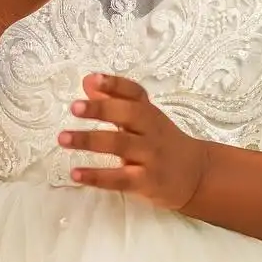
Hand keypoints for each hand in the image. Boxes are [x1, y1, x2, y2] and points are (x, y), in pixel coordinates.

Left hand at [61, 74, 208, 210]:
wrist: (198, 176)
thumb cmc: (162, 144)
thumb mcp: (144, 120)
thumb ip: (115, 101)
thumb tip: (86, 81)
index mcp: (150, 114)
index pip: (135, 93)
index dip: (114, 85)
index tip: (92, 79)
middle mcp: (152, 131)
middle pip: (129, 114)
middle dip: (101, 109)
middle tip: (74, 107)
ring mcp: (151, 157)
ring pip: (120, 145)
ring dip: (90, 140)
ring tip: (63, 138)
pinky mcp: (147, 182)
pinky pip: (120, 178)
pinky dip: (97, 176)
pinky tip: (76, 173)